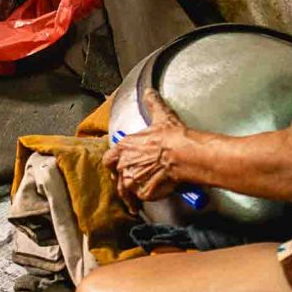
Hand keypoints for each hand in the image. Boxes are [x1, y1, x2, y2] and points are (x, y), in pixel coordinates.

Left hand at [103, 90, 190, 208]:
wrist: (183, 154)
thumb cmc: (171, 137)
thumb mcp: (161, 116)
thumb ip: (152, 103)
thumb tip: (149, 92)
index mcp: (124, 147)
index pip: (108, 159)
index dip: (113, 164)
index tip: (116, 167)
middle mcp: (124, 165)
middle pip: (117, 176)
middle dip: (124, 178)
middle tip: (133, 180)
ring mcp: (133, 180)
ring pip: (127, 191)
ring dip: (131, 193)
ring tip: (137, 198)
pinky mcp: (144, 193)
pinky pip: (142, 197)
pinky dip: (146, 197)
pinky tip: (151, 195)